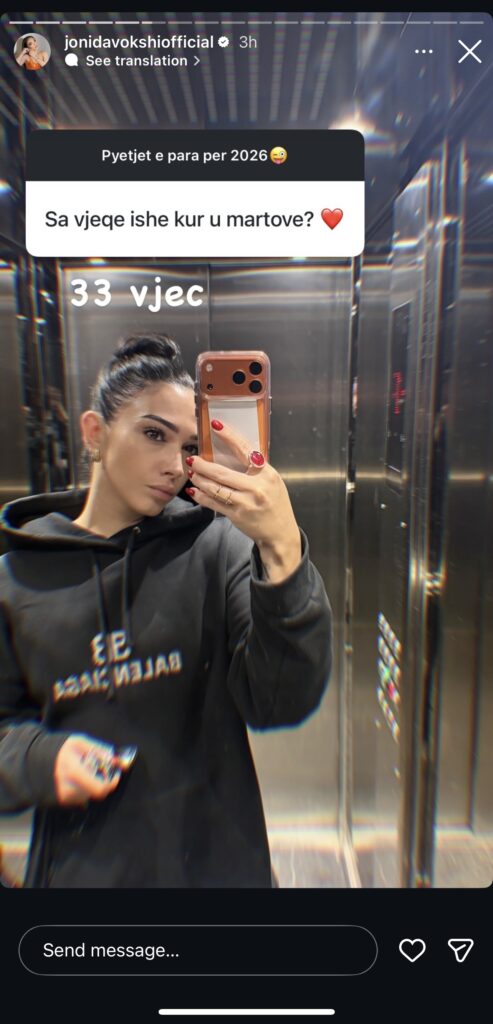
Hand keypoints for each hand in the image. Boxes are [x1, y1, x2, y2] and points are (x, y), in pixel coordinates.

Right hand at [54, 734, 121, 805]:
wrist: (35, 760)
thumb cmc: (61, 749)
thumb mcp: (81, 743)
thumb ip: (102, 752)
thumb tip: (122, 762)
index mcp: (74, 771)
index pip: (100, 788)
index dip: (112, 783)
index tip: (115, 774)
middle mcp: (68, 788)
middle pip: (96, 792)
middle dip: (101, 782)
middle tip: (98, 770)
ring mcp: (64, 797)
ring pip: (89, 795)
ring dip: (91, 785)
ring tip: (83, 771)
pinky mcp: (62, 801)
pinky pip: (80, 798)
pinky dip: (83, 789)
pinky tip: (76, 778)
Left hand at [185, 421, 301, 581]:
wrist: (280, 532)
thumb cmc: (275, 503)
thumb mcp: (273, 481)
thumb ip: (256, 468)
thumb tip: (235, 451)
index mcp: (266, 474)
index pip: (245, 450)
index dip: (229, 436)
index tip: (215, 425)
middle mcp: (256, 487)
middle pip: (223, 473)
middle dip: (204, 465)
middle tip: (192, 459)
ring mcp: (245, 502)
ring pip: (215, 488)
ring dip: (200, 480)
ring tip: (192, 473)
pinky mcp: (236, 515)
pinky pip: (214, 503)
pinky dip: (201, 496)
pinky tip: (194, 491)